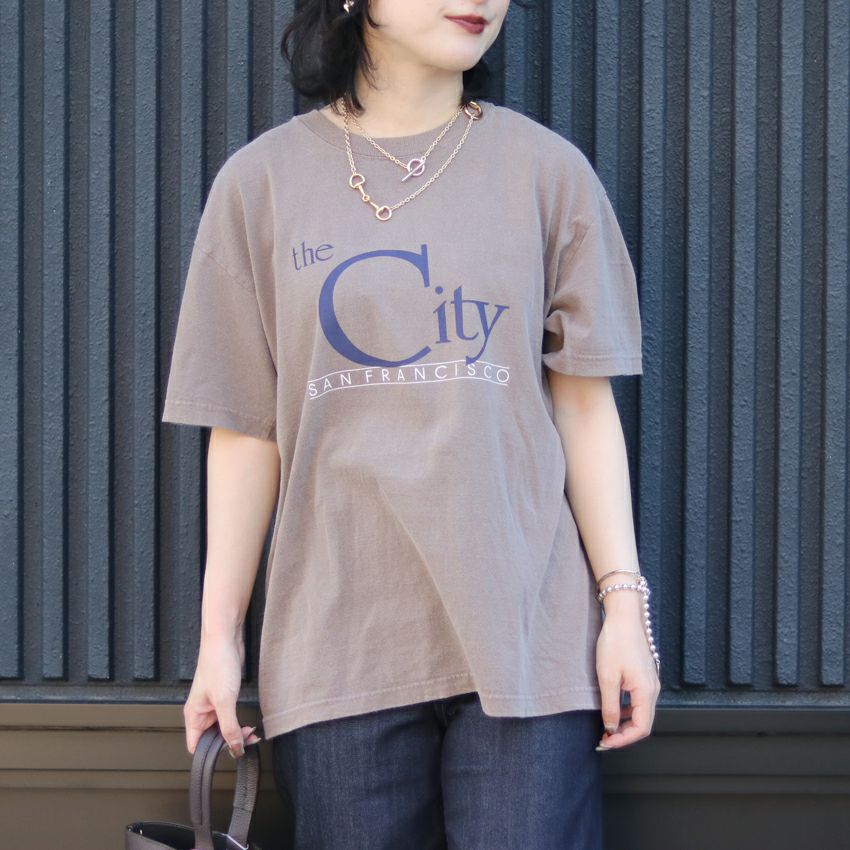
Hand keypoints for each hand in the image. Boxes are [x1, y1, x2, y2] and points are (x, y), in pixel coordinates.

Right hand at [183, 633, 261, 757]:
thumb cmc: (217, 664)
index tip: (229, 755)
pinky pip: (231, 717)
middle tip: (247, 742)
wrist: (225, 639)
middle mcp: (201, 712)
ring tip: (251, 733)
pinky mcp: (225, 696)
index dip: (210, 755)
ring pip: (223, 728)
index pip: (196, 747)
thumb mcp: (224, 700)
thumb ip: (229, 727)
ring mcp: (213, 704)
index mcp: (193, 715)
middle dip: (229, 743)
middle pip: (212, 739)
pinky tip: (249, 724)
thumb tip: (235, 748)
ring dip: (237, 733)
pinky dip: (239, 722)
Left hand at [594, 592, 659, 749]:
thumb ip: (610, 705)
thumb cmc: (616, 642)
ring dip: (625, 723)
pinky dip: (627, 710)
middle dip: (624, 735)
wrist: (624, 616)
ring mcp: (651, 683)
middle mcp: (653, 689)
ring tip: (606, 727)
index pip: (641, 728)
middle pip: (643, 723)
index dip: (623, 740)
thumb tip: (610, 727)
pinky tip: (613, 709)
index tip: (606, 742)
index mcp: (646, 691)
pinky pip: (639, 701)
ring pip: (641, 713)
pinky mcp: (645, 676)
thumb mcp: (607, 676)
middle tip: (604, 739)